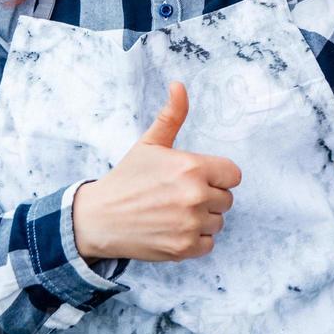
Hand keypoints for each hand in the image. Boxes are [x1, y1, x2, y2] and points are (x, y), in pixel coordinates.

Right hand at [71, 81, 241, 262]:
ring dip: (201, 219)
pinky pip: (208, 244)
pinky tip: (173, 229)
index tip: (196, 178)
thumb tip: (179, 85)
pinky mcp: (184, 248)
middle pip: (226, 199)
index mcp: (192, 167)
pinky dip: (194, 240)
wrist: (100, 218)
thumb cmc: (127, 178)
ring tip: (173, 212)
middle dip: (207, 197)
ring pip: (217, 222)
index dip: (216, 176)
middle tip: (178, 196)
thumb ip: (171, 115)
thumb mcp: (150, 143)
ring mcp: (190, 224)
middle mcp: (195, 196)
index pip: (233, 175)